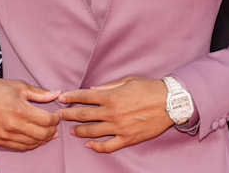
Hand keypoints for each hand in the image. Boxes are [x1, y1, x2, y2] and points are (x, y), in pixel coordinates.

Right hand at [0, 73, 60, 150]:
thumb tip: (56, 94)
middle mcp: (13, 125)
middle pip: (43, 134)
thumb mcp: (20, 86)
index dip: (55, 119)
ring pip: (32, 143)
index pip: (47, 121)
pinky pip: (20, 147)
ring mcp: (5, 135)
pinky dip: (31, 144)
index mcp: (20, 109)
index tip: (56, 115)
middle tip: (54, 125)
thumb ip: (40, 93)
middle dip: (52, 130)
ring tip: (47, 132)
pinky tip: (35, 138)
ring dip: (43, 139)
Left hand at [58, 75, 173, 152]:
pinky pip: (108, 146)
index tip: (62, 98)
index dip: (71, 97)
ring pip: (92, 131)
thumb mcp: (128, 81)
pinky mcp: (127, 138)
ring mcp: (119, 127)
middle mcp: (112, 112)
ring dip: (79, 131)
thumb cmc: (149, 88)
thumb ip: (108, 87)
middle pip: (84, 115)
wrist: (170, 102)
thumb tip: (93, 91)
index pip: (85, 96)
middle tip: (59, 116)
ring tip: (72, 131)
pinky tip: (89, 145)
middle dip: (69, 115)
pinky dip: (97, 147)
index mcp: (111, 96)